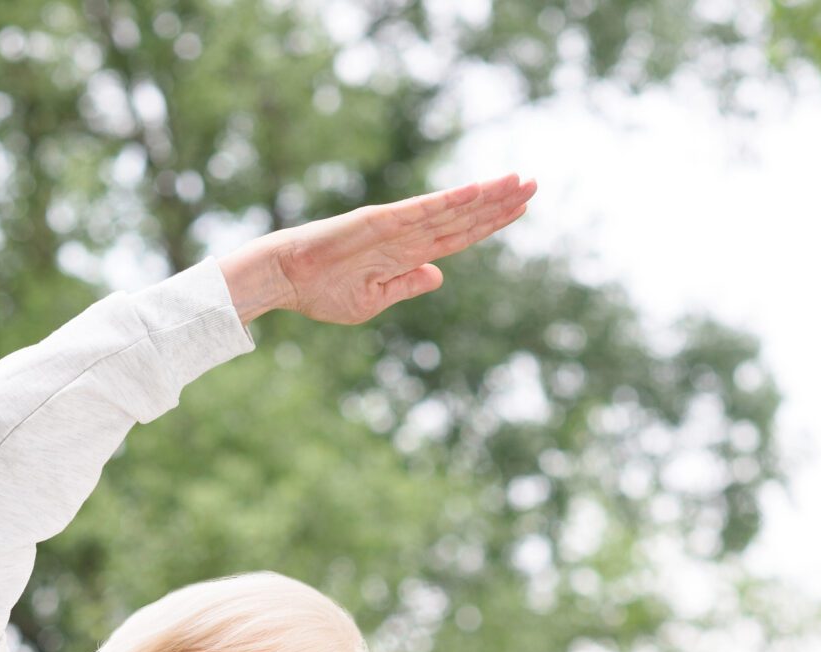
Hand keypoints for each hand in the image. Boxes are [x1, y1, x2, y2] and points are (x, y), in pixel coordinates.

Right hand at [218, 173, 537, 326]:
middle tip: (535, 183)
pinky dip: (450, 200)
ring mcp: (397, 225)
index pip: (460, 235)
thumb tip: (439, 275)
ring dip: (485, 195)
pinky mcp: (381, 220)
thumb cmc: (321, 293)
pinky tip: (476, 190)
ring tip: (518, 180)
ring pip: (451, 209)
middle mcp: (408, 236)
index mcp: (407, 256)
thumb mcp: (372, 301)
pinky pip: (422, 210)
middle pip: (464, 217)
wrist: (285, 280)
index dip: (491, 222)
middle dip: (500, 202)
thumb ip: (407, 285)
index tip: (521, 209)